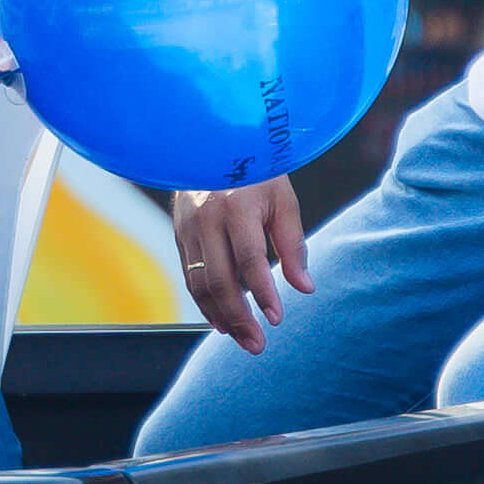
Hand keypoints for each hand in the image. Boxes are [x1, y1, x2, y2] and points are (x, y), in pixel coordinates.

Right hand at [175, 178, 310, 346]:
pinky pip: (190, 275)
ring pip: (199, 283)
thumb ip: (292, 244)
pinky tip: (220, 318)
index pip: (249, 260)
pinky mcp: (179, 233)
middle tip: (257, 344)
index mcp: (236, 207)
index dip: (263, 293)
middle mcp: (206, 218)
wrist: (212, 140)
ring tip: (240, 337)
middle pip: (219, 280)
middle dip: (239, 317)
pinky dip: (204, 301)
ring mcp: (187, 227)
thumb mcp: (283, 199)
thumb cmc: (256, 169)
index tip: (276, 318)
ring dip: (219, 315)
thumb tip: (304, 288)